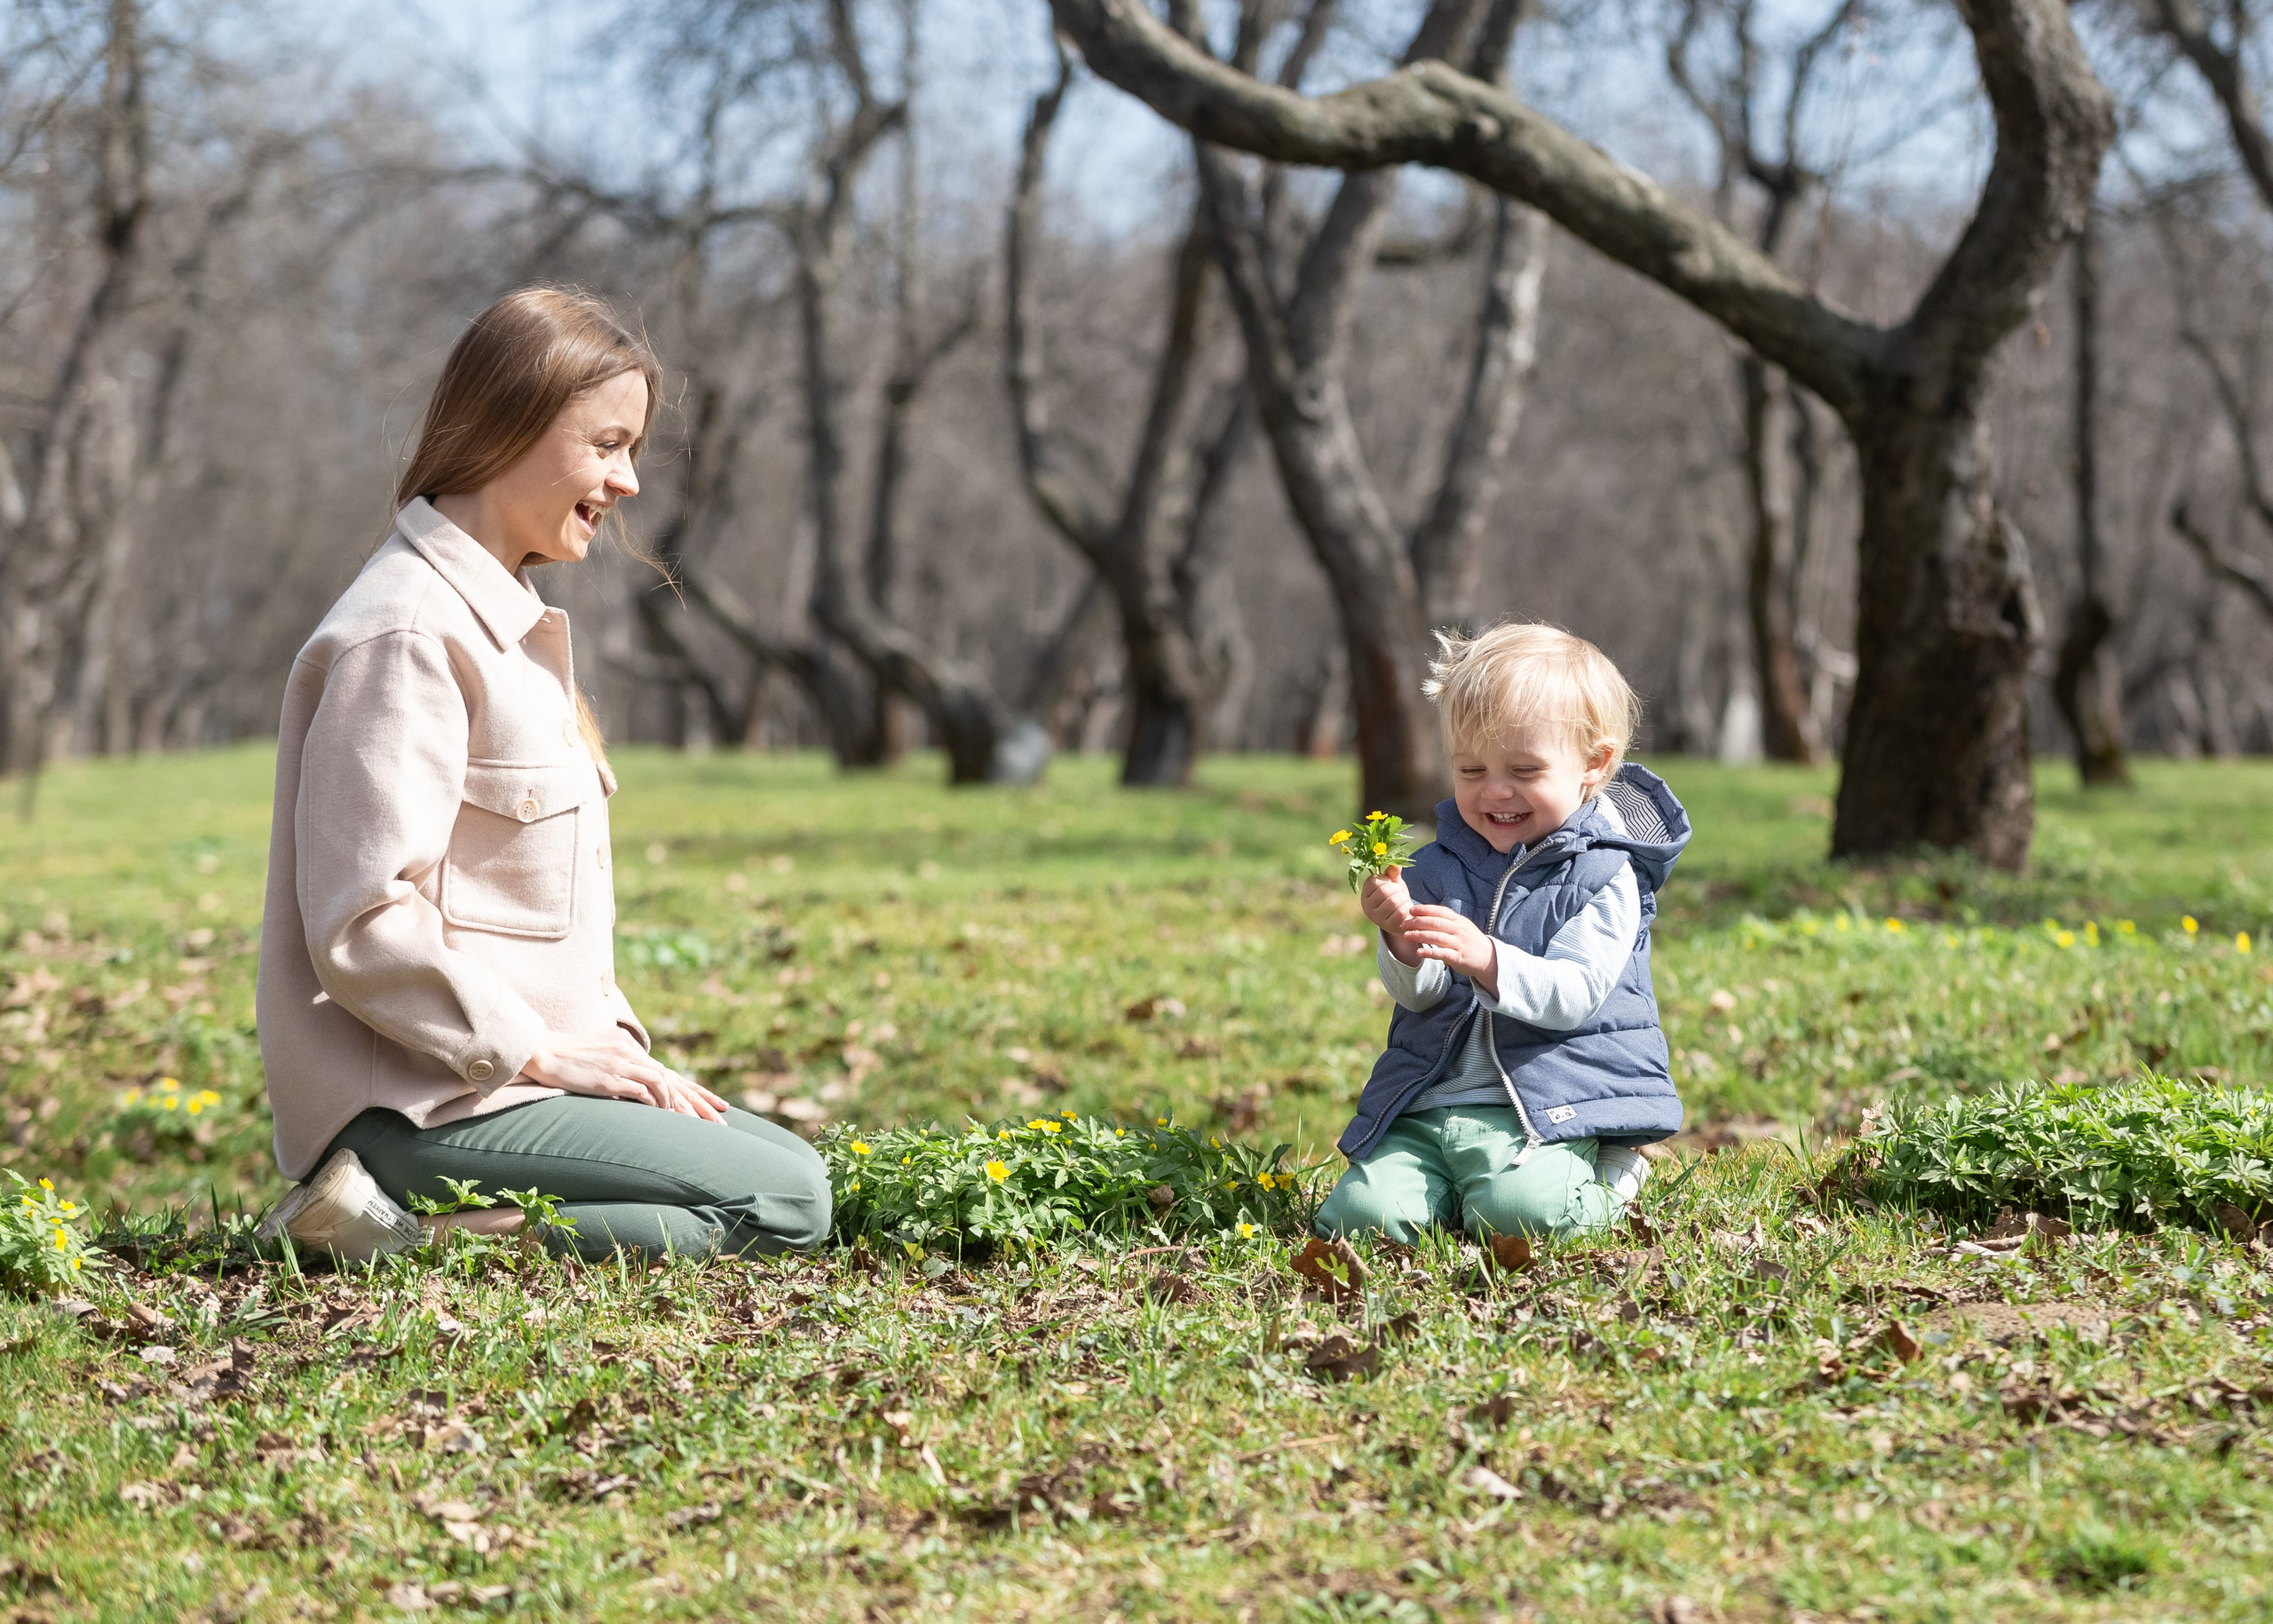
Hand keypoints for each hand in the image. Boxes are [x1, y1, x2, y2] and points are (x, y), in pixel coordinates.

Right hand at [522, 1028, 729, 1122]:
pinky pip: (641, 1091)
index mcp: (630, 1048)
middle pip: (675, 1079)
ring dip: (678, 1105)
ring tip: (689, 1124)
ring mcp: (621, 1064)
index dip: (697, 1090)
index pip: (672, 1072)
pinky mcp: (609, 1078)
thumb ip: (619, 1068)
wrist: (541, 1051)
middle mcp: (630, 1053)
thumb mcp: (599, 1057)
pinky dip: (655, 1104)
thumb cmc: (566, 1058)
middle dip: (700, 1103)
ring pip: (663, 1083)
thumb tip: (633, 1091)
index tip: (719, 1106)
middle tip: (721, 1122)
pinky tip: (664, 1117)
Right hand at [1360, 868, 1418, 962]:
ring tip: (1403, 899)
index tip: (1390, 883)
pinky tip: (1407, 908)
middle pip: (1383, 891)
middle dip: (1396, 889)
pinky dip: (1407, 908)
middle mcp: (1367, 907)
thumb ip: (1393, 873)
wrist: (1402, 917)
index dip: (1386, 879)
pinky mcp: (1388, 926)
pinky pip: (1400, 913)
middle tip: (1399, 892)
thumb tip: (1396, 864)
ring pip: (1393, 902)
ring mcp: (1377, 918)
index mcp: (1365, 894)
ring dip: (1403, 898)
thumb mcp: (1393, 883)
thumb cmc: (1395, 896)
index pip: (1373, 881)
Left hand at [1403, 903, 1499, 998]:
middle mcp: (1459, 930)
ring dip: (1420, 936)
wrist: (1488, 957)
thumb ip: (1445, 920)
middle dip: (1418, 922)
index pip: (1440, 911)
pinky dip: (1430, 952)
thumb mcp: (1461, 926)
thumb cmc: (1469, 940)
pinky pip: (1443, 953)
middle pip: (1436, 923)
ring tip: (1406, 936)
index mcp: (1458, 920)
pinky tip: (1419, 952)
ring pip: (1437, 937)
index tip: (1410, 910)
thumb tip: (1422, 914)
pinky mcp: (1459, 957)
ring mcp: (1459, 943)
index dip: (1425, 910)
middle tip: (1404, 924)